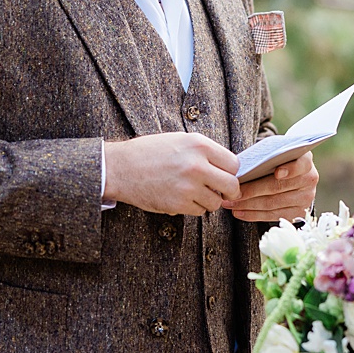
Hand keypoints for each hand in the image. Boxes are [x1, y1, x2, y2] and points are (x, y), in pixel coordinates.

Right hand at [101, 132, 238, 215]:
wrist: (119, 168)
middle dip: (228, 191)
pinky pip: (199, 211)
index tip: (224, 176)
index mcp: (199, 145)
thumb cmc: (147, 153)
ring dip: (208, 200)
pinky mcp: (178, 204)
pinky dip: (193, 207)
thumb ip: (204, 153)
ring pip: (215, 202)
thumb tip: (227, 168)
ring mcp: (188, 187)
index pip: (233, 164)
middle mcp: (197, 166)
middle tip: (222, 192)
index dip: (230, 172)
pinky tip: (179, 197)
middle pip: (231, 185)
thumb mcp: (179, 141)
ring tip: (193, 192)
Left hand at [226, 153, 319, 221]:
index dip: (290, 169)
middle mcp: (309, 180)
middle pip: (278, 187)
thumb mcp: (275, 152)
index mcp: (305, 161)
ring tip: (229, 203)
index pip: (301, 164)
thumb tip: (241, 167)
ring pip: (273, 204)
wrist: (290, 173)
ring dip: (248, 205)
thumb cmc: (277, 160)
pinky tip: (238, 212)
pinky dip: (253, 214)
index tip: (277, 173)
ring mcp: (305, 199)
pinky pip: (272, 216)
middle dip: (252, 191)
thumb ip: (265, 157)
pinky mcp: (298, 213)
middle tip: (233, 192)